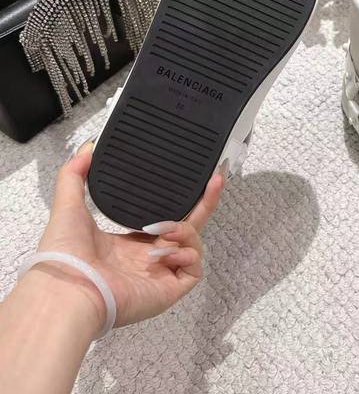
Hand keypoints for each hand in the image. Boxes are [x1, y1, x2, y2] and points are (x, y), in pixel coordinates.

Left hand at [32, 141, 223, 331]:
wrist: (70, 289)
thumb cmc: (65, 256)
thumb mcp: (69, 206)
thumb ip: (74, 174)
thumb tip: (87, 146)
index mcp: (131, 241)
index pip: (166, 216)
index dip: (181, 199)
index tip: (193, 178)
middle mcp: (150, 257)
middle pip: (190, 225)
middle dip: (206, 202)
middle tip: (216, 179)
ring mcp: (162, 274)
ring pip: (194, 243)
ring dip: (185, 230)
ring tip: (164, 232)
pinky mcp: (170, 289)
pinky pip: (194, 268)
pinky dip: (185, 254)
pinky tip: (164, 252)